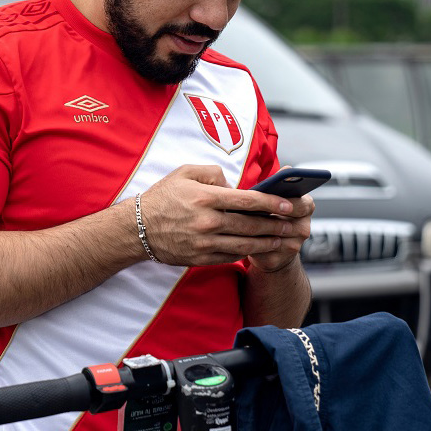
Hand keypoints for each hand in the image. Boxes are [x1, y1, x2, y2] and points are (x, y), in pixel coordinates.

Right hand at [137, 165, 309, 266]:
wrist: (136, 229)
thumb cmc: (162, 198)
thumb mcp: (184, 172)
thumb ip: (212, 172)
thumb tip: (232, 183)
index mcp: (206, 197)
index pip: (248, 200)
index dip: (271, 203)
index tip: (287, 204)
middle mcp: (208, 221)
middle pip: (251, 224)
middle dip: (276, 225)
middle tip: (293, 225)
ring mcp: (205, 242)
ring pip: (245, 244)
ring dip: (267, 242)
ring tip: (283, 239)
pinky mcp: (201, 258)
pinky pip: (231, 256)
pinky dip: (248, 253)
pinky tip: (259, 249)